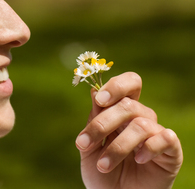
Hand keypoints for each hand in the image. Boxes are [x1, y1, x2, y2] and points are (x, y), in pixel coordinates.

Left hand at [76, 72, 182, 188]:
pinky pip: (165, 137)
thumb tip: (93, 91)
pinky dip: (149, 147)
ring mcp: (156, 133)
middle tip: (83, 144)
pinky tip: (138, 160)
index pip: (129, 84)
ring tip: (102, 165)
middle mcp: (140, 118)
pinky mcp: (171, 151)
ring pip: (141, 124)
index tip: (99, 99)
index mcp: (121, 111)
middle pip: (128, 104)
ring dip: (117, 147)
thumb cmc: (101, 172)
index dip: (116, 86)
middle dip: (102, 124)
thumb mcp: (88, 147)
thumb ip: (92, 121)